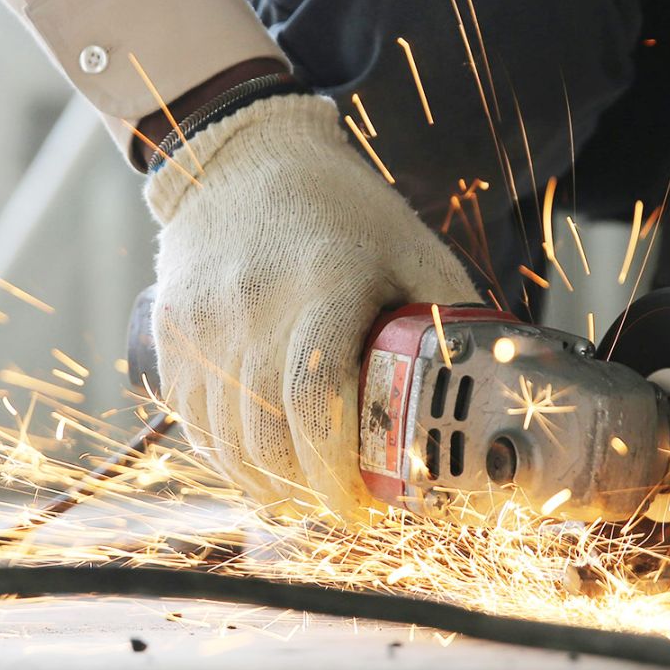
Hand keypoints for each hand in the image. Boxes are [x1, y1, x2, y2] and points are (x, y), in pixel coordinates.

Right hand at [145, 93, 479, 516]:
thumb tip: (497, 384)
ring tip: (299, 498)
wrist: (240, 159)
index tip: (362, 507)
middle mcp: (253, 310)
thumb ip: (449, 316)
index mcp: (323, 288)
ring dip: (264, 485)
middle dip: (306, 492)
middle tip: (340, 509)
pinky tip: (255, 469)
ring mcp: (204, 324)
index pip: (316, 403)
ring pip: (224, 440)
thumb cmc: (339, 207)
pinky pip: (191, 419)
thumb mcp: (410, 247)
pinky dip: (223, 459)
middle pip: (268, 436)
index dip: (336, 472)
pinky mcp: (172, 332)